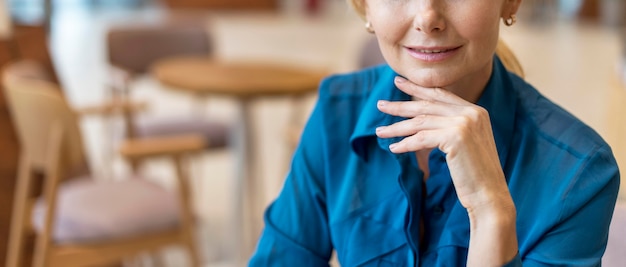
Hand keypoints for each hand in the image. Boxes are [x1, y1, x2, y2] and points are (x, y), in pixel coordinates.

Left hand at [376, 76, 517, 265]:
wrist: (490, 195)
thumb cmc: (475, 174)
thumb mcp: (465, 143)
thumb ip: (451, 127)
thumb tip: (423, 120)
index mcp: (475, 111)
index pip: (440, 94)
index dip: (417, 88)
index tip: (398, 82)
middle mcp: (471, 113)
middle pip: (427, 105)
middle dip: (401, 105)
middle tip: (380, 104)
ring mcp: (464, 123)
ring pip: (420, 122)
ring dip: (397, 127)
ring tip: (379, 131)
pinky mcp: (455, 137)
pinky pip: (421, 138)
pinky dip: (405, 144)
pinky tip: (393, 148)